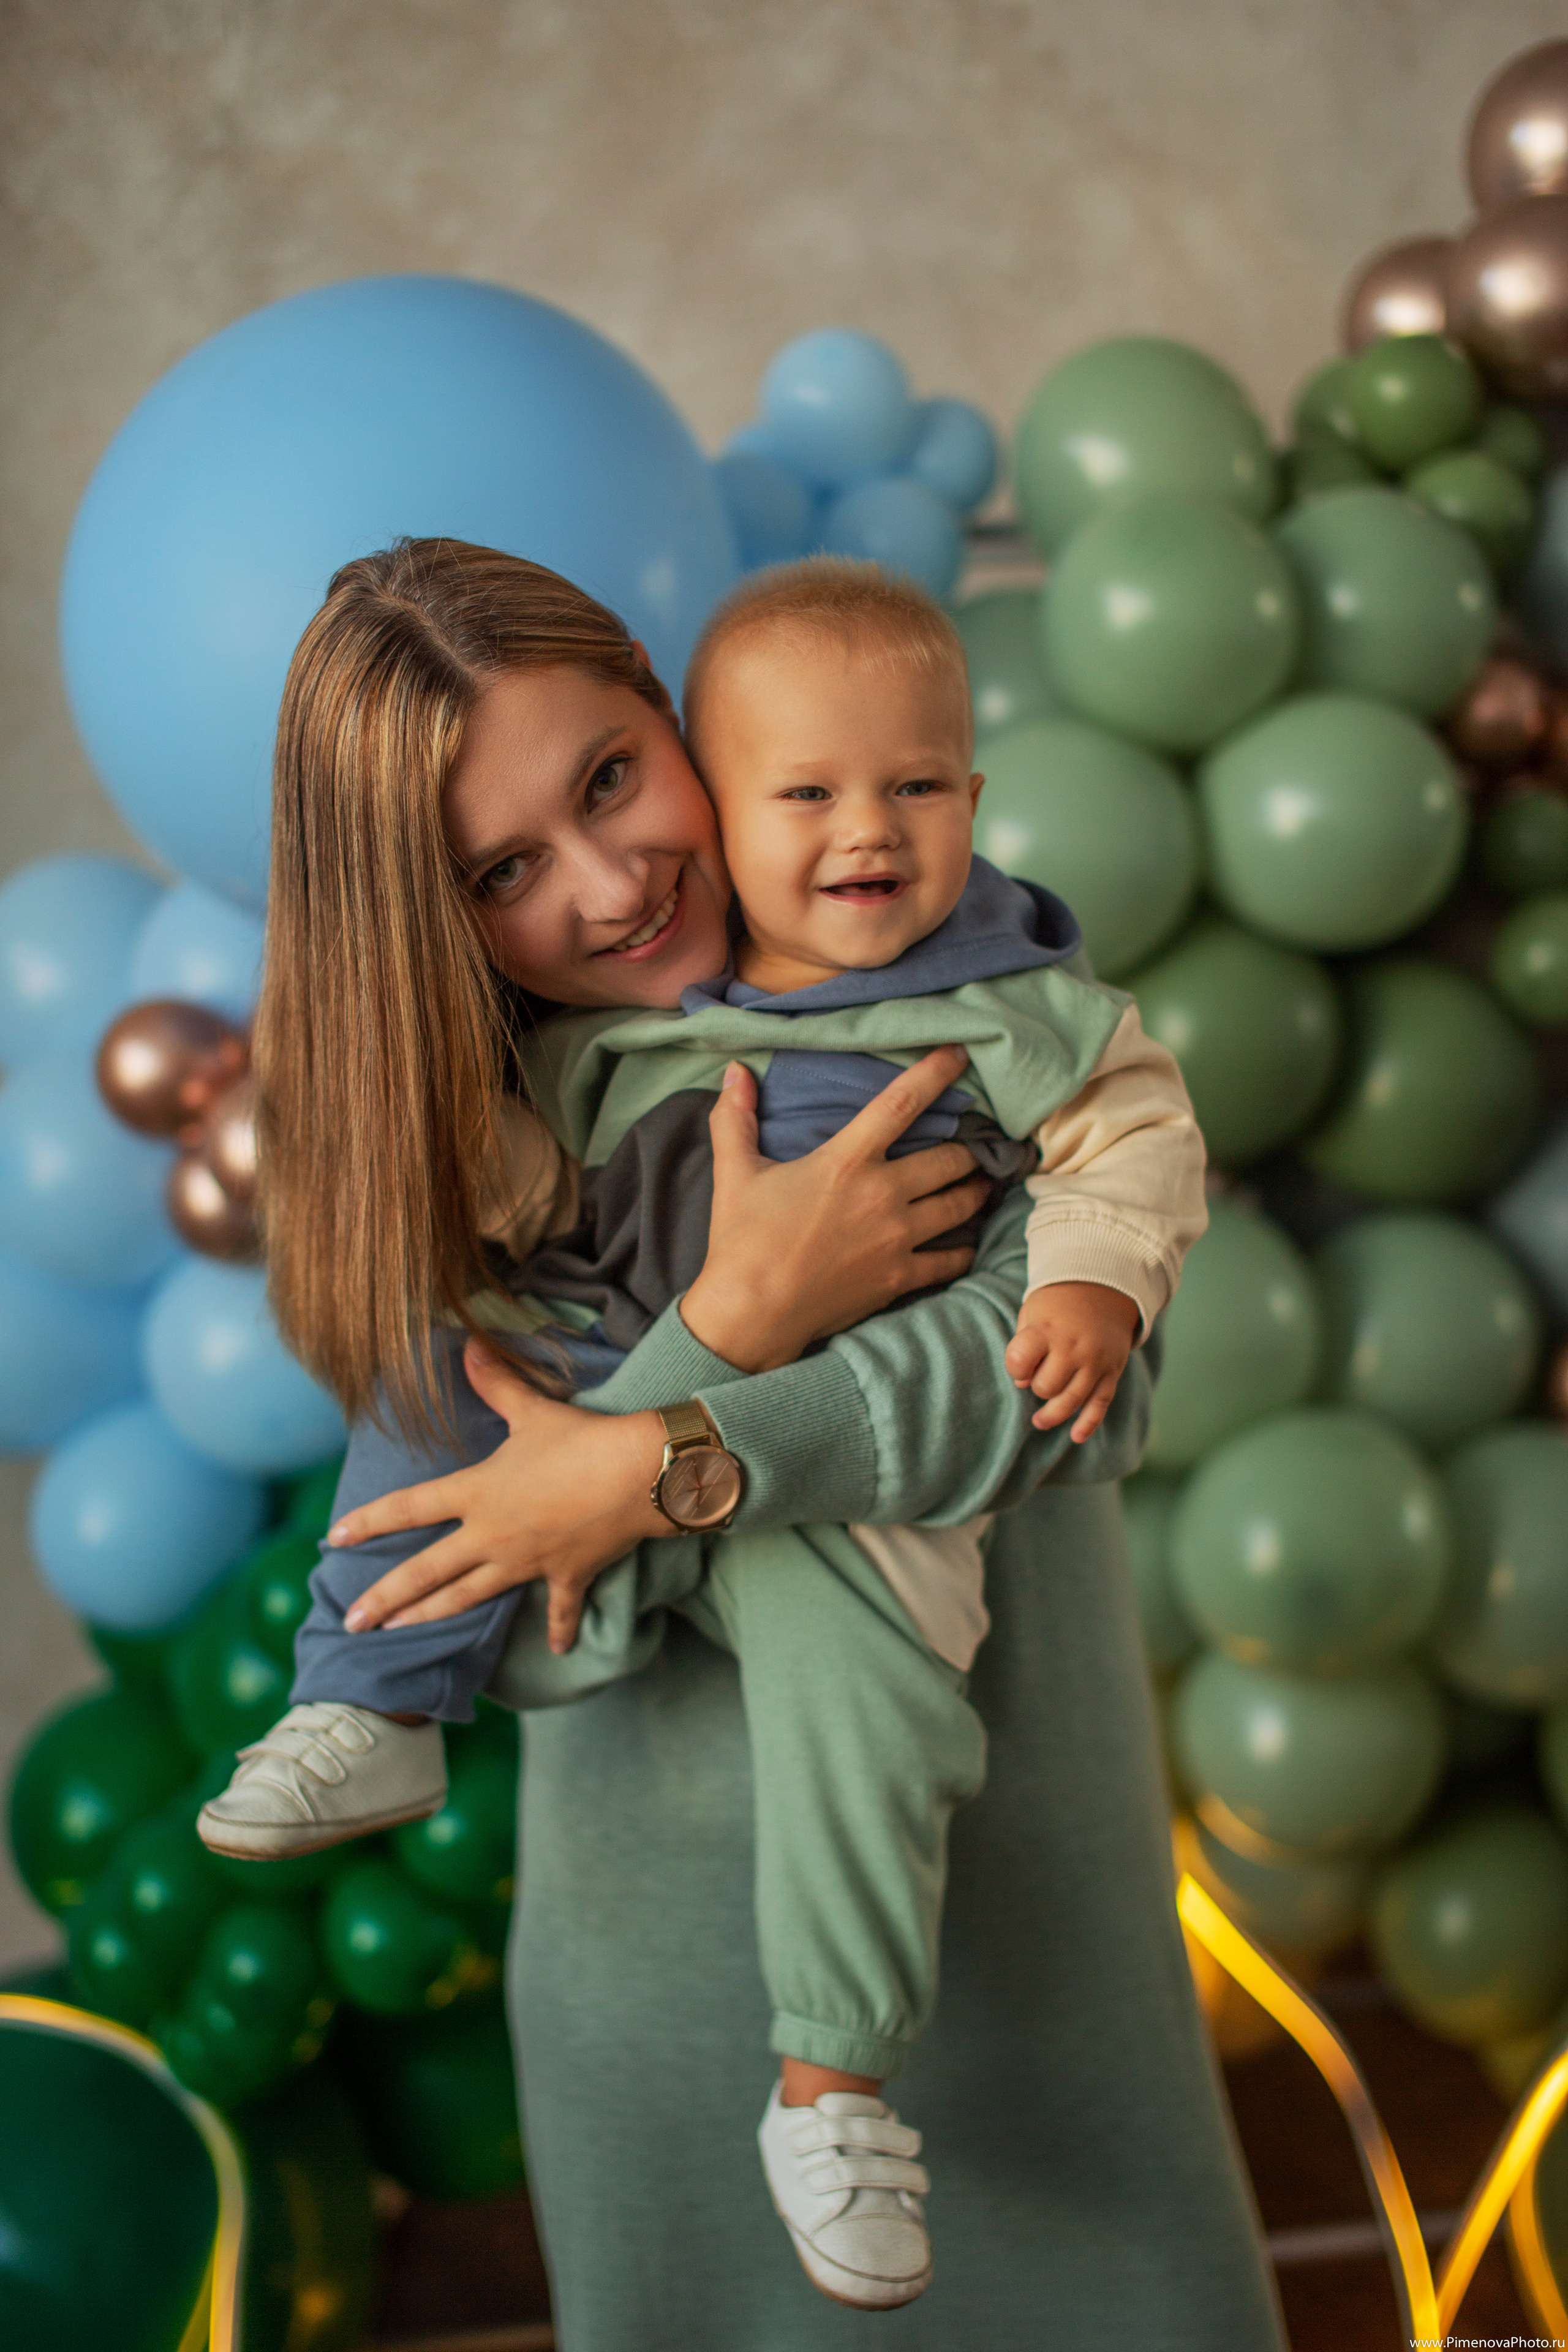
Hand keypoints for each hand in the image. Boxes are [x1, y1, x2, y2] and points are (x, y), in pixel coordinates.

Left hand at [330, 1342, 667, 1652]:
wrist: (638, 1474)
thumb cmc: (581, 1440)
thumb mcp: (532, 1409)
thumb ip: (495, 1383)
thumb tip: (469, 1346)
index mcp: (477, 1493)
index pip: (410, 1508)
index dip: (370, 1522)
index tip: (335, 1538)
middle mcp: (491, 1534)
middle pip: (426, 1571)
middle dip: (385, 1598)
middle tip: (352, 1623)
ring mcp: (526, 1561)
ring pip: (469, 1597)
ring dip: (433, 1616)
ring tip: (401, 1632)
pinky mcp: (566, 1575)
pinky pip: (559, 1608)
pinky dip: (559, 1630)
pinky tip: (556, 1652)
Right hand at [679, 1046, 993, 1371]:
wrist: (751, 1314)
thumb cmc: (742, 1241)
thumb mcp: (734, 1173)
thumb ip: (736, 1118)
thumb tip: (734, 1072)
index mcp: (847, 1161)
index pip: (902, 1103)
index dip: (935, 1073)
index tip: (960, 1053)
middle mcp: (882, 1195)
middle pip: (949, 1158)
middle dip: (968, 1148)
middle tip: (976, 1143)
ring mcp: (896, 1238)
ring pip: (959, 1205)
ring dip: (975, 1191)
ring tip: (982, 1183)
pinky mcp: (900, 1277)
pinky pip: (951, 1259)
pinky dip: (963, 1249)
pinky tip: (966, 1244)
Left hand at [1004, 1281, 1138, 1441]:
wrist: (1104, 1287)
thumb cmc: (1058, 1304)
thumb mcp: (1033, 1312)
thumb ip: (1024, 1346)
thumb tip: (1023, 1386)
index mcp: (1047, 1329)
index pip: (1020, 1361)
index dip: (1015, 1369)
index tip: (1020, 1366)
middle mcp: (1073, 1348)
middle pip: (1047, 1387)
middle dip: (1038, 1388)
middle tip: (1038, 1377)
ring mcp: (1095, 1362)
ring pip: (1072, 1401)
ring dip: (1053, 1415)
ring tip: (1039, 1421)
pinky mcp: (1112, 1372)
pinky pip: (1101, 1404)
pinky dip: (1089, 1423)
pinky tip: (1076, 1436)